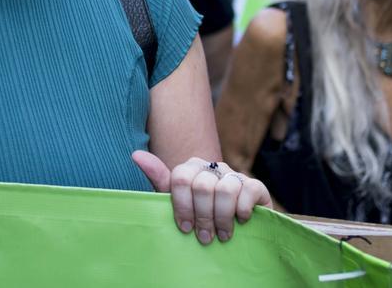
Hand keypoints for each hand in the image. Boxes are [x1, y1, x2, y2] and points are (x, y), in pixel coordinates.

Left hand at [132, 153, 270, 244]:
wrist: (236, 231)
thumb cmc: (200, 217)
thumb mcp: (177, 203)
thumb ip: (160, 181)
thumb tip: (135, 154)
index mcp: (191, 168)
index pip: (180, 178)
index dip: (182, 206)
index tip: (185, 228)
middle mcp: (212, 167)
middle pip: (201, 186)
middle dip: (202, 217)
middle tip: (204, 237)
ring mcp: (234, 175)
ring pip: (224, 189)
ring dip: (222, 218)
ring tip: (222, 235)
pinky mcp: (255, 186)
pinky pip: (248, 191)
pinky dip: (242, 210)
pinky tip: (241, 222)